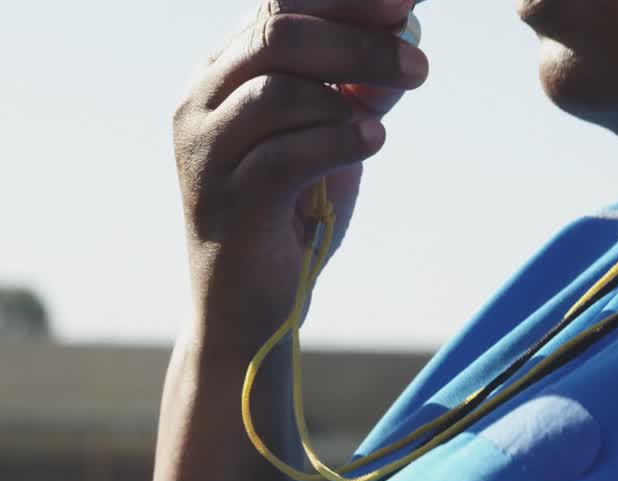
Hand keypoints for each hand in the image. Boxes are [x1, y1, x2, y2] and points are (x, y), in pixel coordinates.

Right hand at [172, 0, 429, 346]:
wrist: (248, 313)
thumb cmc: (288, 218)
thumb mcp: (328, 139)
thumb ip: (357, 92)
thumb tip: (406, 38)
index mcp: (220, 75)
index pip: (278, 5)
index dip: (344, 0)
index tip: (404, 4)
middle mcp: (200, 105)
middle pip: (278, 33)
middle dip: (357, 40)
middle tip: (417, 65)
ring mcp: (206, 155)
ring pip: (278, 89)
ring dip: (349, 95)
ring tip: (384, 119)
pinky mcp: (226, 206)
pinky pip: (285, 155)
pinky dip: (338, 141)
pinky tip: (371, 145)